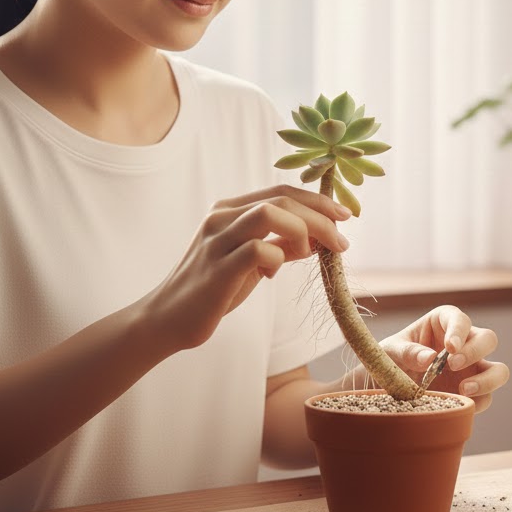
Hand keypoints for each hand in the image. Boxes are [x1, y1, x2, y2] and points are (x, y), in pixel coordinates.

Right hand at [143, 185, 350, 353]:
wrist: (166, 320)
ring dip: (303, 231)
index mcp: (229, 209)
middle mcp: (221, 217)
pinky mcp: (217, 268)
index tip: (345, 216)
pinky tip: (272, 274)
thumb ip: (281, 245)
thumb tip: (318, 239)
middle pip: (282, 199)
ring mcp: (217, 240)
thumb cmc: (213, 290)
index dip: (317, 200)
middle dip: (321, 216)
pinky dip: (278, 258)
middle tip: (342, 241)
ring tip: (310, 254)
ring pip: (270, 213)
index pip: (282, 191)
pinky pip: (259, 250)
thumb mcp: (250, 262)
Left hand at [378, 305, 508, 412]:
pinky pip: (487, 397)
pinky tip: (459, 403)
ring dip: (487, 379)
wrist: (387, 386)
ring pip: (499, 370)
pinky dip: (478, 402)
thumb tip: (429, 359)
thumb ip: (408, 351)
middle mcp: (464, 343)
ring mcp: (471, 368)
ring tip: (464, 389)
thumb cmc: (390, 359)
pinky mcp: (472, 392)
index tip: (450, 347)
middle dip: (475, 351)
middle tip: (452, 364)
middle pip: (488, 339)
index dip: (459, 330)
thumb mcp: (391, 351)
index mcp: (443, 323)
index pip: (460, 319)